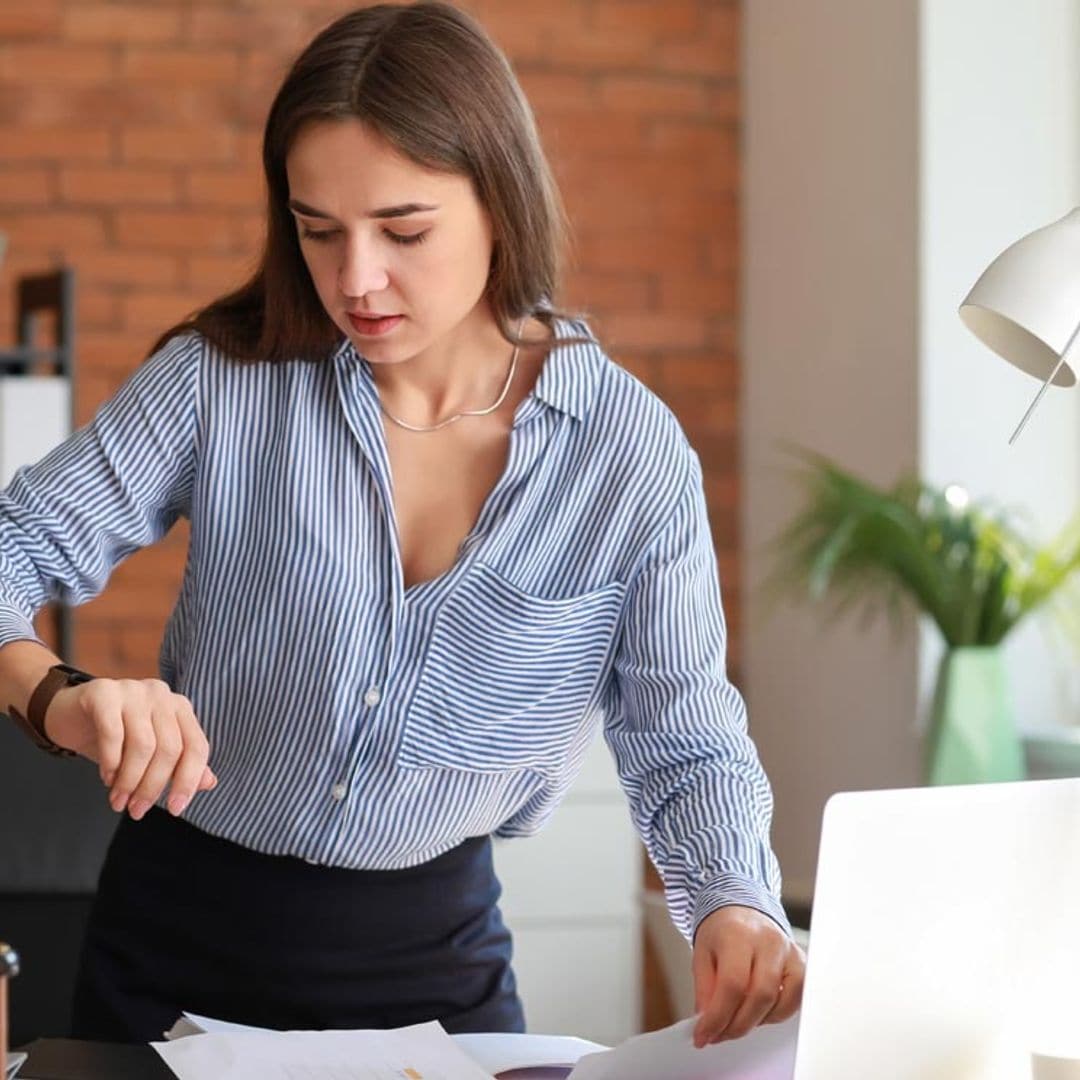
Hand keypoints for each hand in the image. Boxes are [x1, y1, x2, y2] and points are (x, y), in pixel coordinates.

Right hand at [44, 678, 216, 820]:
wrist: (69, 716)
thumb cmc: (117, 738)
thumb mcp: (150, 755)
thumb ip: (181, 766)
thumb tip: (210, 782)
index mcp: (180, 708)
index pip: (197, 746)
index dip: (188, 780)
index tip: (175, 809)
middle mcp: (161, 694)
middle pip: (170, 749)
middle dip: (153, 787)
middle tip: (136, 811)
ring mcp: (133, 689)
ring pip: (143, 745)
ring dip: (130, 781)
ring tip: (118, 801)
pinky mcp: (103, 692)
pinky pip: (113, 733)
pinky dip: (111, 762)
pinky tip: (106, 778)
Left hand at [691, 904, 804, 1046]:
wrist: (743, 909)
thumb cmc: (722, 931)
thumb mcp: (701, 954)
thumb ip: (704, 989)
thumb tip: (707, 1023)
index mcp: (738, 933)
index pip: (732, 984)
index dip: (718, 1017)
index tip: (703, 1036)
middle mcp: (768, 941)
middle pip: (759, 996)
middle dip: (736, 1025)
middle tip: (718, 1035)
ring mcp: (789, 951)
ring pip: (779, 1003)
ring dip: (755, 1023)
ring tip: (735, 1022)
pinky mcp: (801, 964)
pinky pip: (794, 1001)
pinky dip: (774, 1015)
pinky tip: (757, 1013)